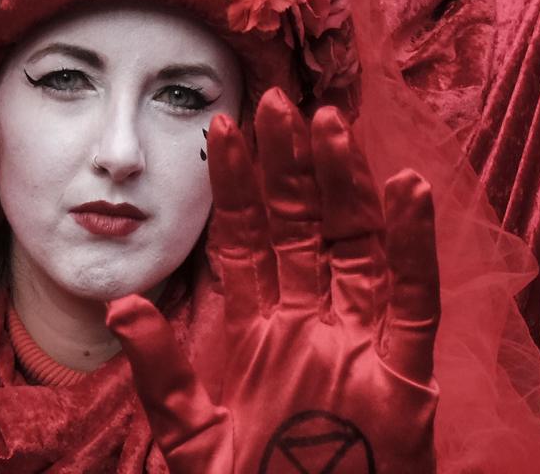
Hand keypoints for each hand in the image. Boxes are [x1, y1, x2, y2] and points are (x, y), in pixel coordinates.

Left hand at [112, 92, 439, 473]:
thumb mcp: (192, 441)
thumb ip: (162, 373)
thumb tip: (125, 304)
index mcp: (261, 335)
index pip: (250, 243)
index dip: (238, 186)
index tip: (222, 124)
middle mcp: (314, 327)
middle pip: (304, 229)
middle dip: (288, 166)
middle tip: (276, 99)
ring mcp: (363, 347)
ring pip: (358, 248)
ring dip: (346, 185)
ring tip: (330, 123)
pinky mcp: (407, 380)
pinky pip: (414, 301)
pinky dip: (414, 246)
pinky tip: (407, 189)